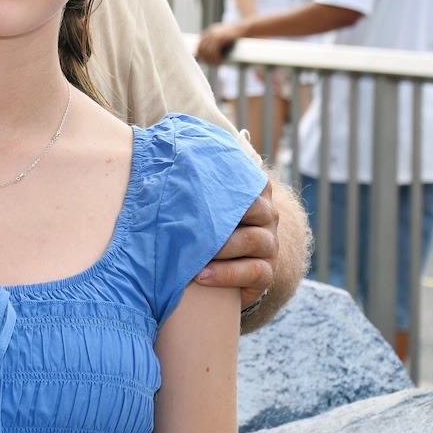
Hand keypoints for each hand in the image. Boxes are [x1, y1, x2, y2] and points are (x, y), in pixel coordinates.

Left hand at [195, 21, 245, 65]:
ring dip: (211, 60)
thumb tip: (212, 54)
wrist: (247, 27)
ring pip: (206, 51)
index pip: (199, 45)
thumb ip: (218, 42)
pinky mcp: (221, 38)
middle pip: (201, 49)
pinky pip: (213, 51)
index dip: (201, 55)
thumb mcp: (225, 36)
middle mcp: (211, 32)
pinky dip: (216, 58)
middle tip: (213, 64)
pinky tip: (221, 62)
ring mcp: (215, 34)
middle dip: (206, 59)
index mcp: (210, 31)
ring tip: (218, 64)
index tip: (206, 61)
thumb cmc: (239, 35)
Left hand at [195, 176, 276, 314]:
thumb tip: (162, 156)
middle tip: (190, 224)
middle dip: (220, 217)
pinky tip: (202, 277)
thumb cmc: (202, 227)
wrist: (218, 267)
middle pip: (252, 208)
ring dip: (222, 248)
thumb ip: (191, 182)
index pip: (244, 179)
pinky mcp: (267, 272)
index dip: (221, 181)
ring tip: (194, 258)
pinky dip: (227, 274)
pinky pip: (254, 272)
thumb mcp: (199, 203)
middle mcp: (266, 214)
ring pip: (253, 240)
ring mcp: (269, 244)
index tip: (193, 183)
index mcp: (251, 191)